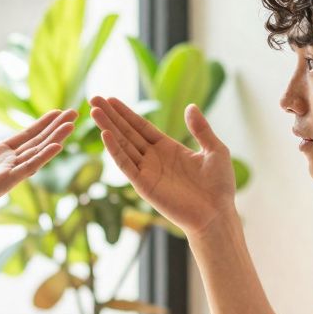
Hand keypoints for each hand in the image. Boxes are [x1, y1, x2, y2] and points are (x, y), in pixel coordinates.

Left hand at [0, 109, 75, 232]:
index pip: (24, 137)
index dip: (41, 124)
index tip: (57, 112)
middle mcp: (6, 164)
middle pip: (36, 142)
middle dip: (55, 128)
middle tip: (74, 113)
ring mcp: (7, 173)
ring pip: (36, 152)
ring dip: (55, 138)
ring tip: (71, 125)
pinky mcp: (4, 182)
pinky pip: (27, 168)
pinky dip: (43, 157)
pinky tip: (57, 146)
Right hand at [88, 96, 234, 236]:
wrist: (216, 214)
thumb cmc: (219, 186)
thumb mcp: (215, 150)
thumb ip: (201, 129)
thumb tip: (190, 106)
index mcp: (168, 148)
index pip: (141, 126)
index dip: (126, 113)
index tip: (110, 99)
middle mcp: (153, 158)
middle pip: (127, 132)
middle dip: (111, 116)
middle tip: (93, 99)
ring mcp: (147, 171)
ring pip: (123, 145)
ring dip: (108, 128)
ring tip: (94, 111)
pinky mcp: (144, 185)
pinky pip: (126, 165)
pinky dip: (115, 150)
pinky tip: (105, 135)